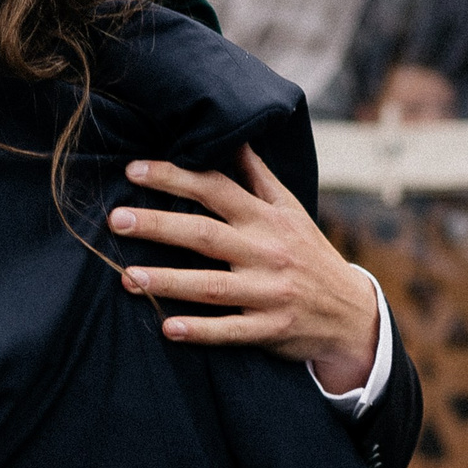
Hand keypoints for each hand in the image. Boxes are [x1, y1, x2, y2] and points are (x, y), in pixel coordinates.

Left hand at [107, 145, 380, 395]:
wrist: (352, 313)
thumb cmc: (309, 253)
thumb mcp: (291, 210)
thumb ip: (257, 176)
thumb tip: (232, 136)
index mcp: (266, 219)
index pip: (215, 190)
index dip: (175, 177)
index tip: (133, 170)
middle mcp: (266, 251)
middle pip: (205, 234)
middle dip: (159, 225)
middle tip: (116, 219)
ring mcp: (269, 292)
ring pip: (213, 286)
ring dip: (168, 281)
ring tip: (127, 277)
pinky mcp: (271, 329)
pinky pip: (231, 331)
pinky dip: (201, 331)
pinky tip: (168, 328)